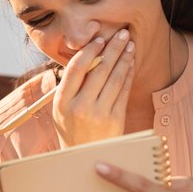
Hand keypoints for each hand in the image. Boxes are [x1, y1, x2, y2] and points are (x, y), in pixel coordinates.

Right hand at [53, 30, 134, 147]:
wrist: (82, 158)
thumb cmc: (71, 128)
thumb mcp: (61, 108)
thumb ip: (71, 86)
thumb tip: (88, 56)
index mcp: (63, 101)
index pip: (77, 68)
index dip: (90, 50)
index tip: (100, 39)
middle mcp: (81, 107)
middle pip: (100, 70)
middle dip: (113, 48)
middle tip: (123, 33)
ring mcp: (99, 114)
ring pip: (115, 79)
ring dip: (124, 58)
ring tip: (130, 44)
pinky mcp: (115, 120)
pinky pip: (124, 91)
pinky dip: (128, 75)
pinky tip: (131, 63)